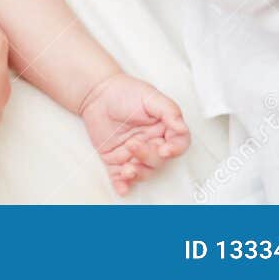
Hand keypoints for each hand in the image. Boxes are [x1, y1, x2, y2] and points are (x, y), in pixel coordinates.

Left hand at [78, 72, 190, 196]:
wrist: (96, 93)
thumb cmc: (124, 91)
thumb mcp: (150, 96)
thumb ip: (169, 111)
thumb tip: (182, 128)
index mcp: (163, 129)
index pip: (178, 144)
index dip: (175, 150)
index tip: (165, 150)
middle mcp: (151, 143)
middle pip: (159, 161)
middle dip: (147, 156)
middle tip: (132, 144)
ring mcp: (133, 154)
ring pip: (143, 172)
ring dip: (137, 174)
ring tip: (126, 168)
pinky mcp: (115, 160)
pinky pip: (120, 177)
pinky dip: (122, 185)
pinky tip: (121, 188)